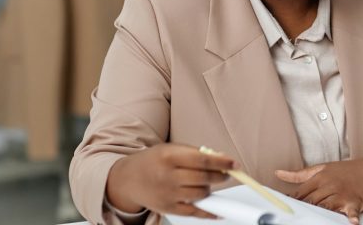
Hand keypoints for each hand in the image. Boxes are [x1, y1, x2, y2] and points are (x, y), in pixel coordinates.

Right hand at [105, 143, 235, 218]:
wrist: (127, 179)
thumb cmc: (153, 161)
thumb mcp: (170, 149)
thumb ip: (195, 153)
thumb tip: (222, 159)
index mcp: (169, 157)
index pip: (202, 160)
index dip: (222, 162)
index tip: (234, 164)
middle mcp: (167, 176)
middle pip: (204, 178)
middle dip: (221, 176)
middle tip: (226, 174)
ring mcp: (167, 194)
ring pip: (201, 194)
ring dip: (209, 189)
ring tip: (205, 183)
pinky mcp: (168, 208)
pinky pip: (194, 212)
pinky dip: (209, 211)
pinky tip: (218, 210)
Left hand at [275, 149, 362, 224]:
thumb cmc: (349, 170)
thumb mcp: (323, 168)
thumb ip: (300, 174)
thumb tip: (279, 174)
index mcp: (320, 177)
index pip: (301, 193)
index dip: (291, 203)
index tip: (282, 210)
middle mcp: (329, 185)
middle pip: (311, 202)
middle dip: (302, 210)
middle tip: (293, 218)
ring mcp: (342, 193)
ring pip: (326, 207)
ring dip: (321, 214)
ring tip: (315, 221)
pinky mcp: (356, 200)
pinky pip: (352, 210)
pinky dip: (351, 217)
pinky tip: (351, 221)